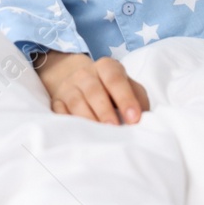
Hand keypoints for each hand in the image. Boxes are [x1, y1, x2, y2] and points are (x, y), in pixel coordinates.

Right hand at [34, 51, 150, 124]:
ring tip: (99, 137)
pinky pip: (60, 112)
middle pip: (94, 90)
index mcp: (107, 67)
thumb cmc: (112, 89)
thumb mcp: (128, 87)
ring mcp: (69, 87)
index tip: (134, 118)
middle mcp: (85, 74)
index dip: (125, 98)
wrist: (79, 80)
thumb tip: (146, 119)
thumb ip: (138, 99)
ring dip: (88, 119)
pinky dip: (69, 123)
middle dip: (105, 111)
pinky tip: (80, 135)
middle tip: (115, 129)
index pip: (115, 79)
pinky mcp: (57, 101)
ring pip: (76, 102)